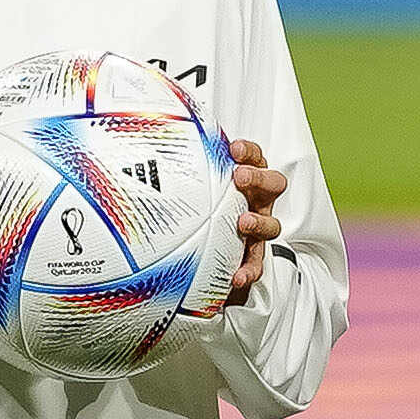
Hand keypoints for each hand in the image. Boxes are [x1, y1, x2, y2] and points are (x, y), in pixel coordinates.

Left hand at [186, 140, 287, 313]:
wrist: (199, 247)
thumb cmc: (196, 207)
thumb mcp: (185, 183)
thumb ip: (174, 163)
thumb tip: (146, 142)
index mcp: (244, 180)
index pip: (253, 158)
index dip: (248, 151)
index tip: (234, 149)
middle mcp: (255, 201)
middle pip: (273, 184)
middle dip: (259, 178)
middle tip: (240, 177)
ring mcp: (257, 227)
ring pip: (271, 224)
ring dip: (260, 222)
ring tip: (244, 223)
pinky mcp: (252, 255)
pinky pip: (255, 264)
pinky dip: (248, 270)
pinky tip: (236, 276)